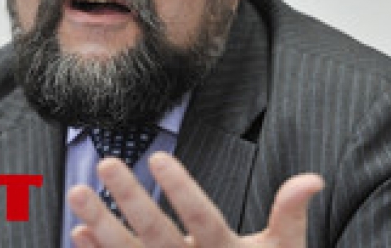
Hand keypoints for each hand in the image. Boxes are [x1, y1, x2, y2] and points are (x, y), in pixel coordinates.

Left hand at [68, 152, 323, 246]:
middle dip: (129, 198)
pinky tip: (79, 233)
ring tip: (76, 193)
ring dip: (101, 224)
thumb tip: (313, 178)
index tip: (158, 158)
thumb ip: (291, 215)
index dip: (181, 190)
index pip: (203, 218)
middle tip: (105, 161)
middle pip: (157, 233)